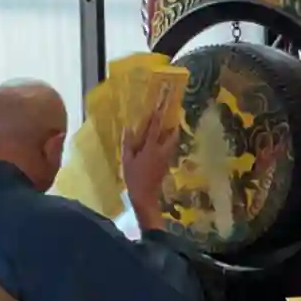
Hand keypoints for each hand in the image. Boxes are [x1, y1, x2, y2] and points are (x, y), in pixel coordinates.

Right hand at [121, 90, 178, 230]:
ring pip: (172, 142)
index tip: (161, 103)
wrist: (145, 197)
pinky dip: (167, 144)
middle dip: (173, 125)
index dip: (158, 114)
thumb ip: (128, 144)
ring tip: (170, 127)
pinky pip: (168, 150)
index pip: (155, 127)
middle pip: (172, 134)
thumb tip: (128, 128)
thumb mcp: (127, 161)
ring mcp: (166, 159)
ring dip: (172, 134)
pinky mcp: (166, 165)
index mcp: (150, 148)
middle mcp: (161, 151)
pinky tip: (162, 144)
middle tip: (174, 115)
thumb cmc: (133, 178)